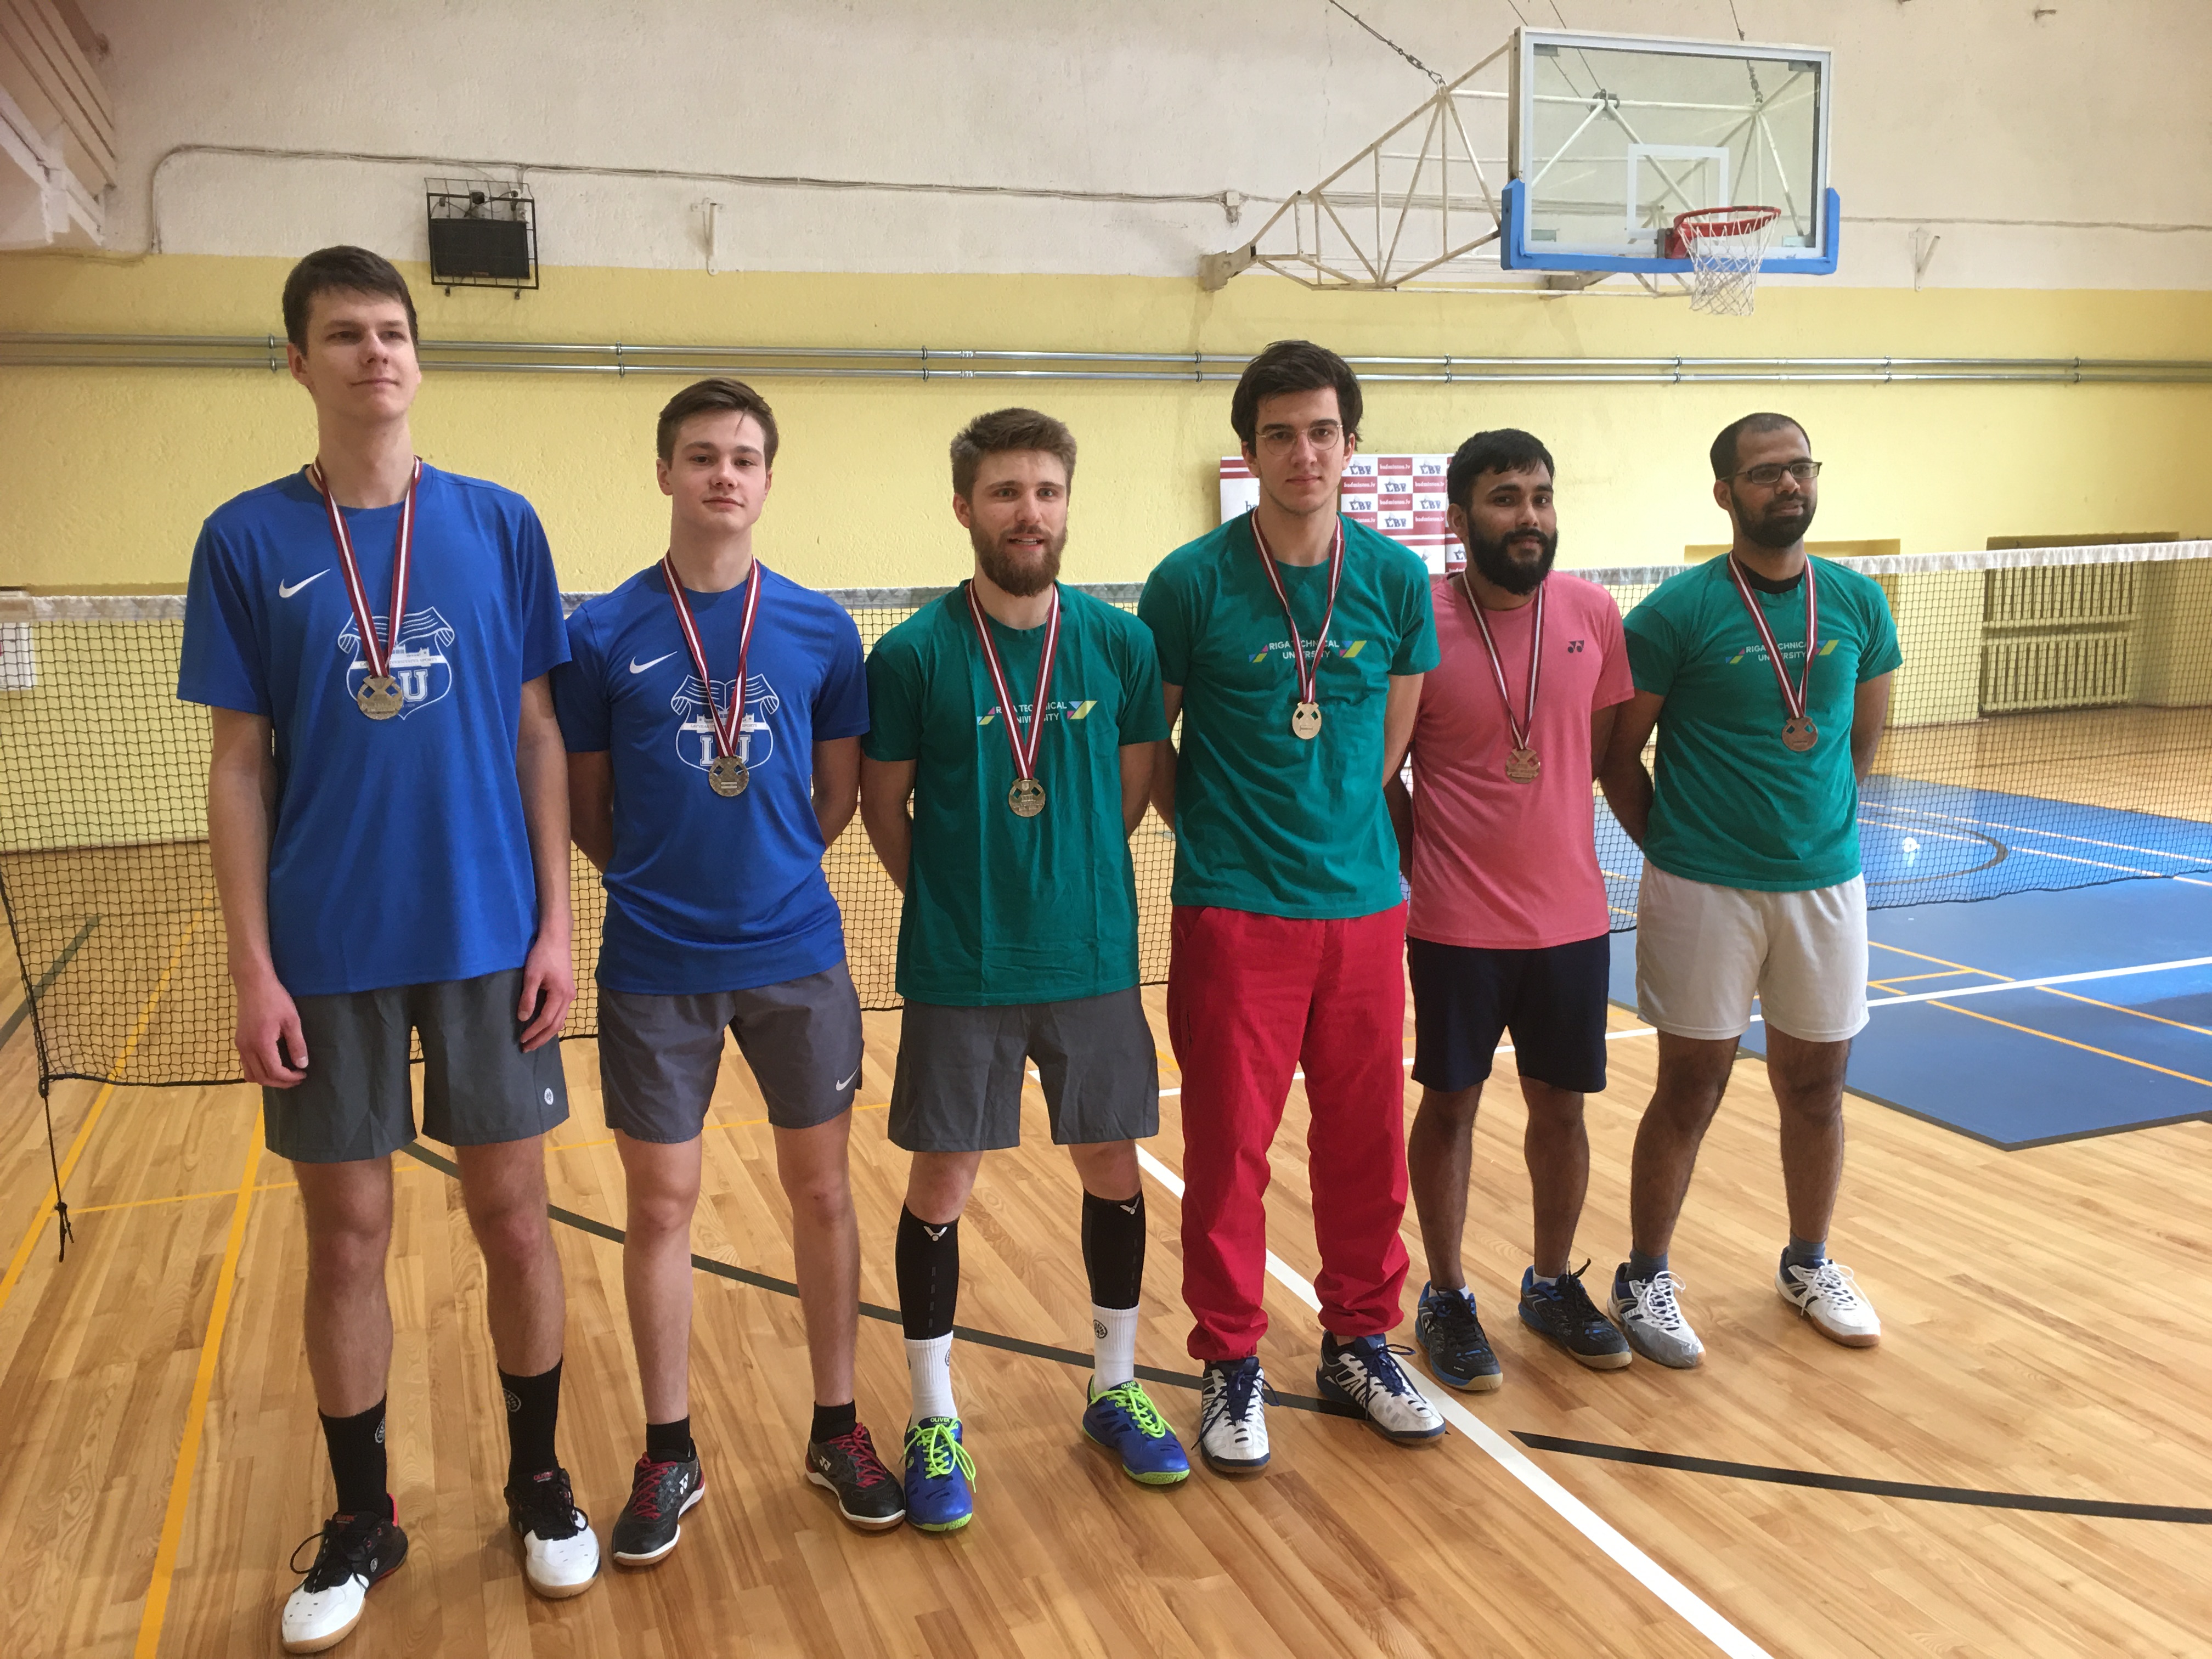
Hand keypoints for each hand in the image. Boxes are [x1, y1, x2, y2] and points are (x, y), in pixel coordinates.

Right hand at [234, 970, 307, 1087]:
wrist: (253, 984)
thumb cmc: (275, 999)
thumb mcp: (292, 1020)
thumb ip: (297, 1044)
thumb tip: (302, 1065)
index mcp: (261, 1043)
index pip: (274, 1072)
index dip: (289, 1078)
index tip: (303, 1074)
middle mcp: (246, 1048)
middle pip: (261, 1078)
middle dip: (280, 1082)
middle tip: (296, 1078)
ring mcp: (240, 1045)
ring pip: (250, 1075)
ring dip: (267, 1079)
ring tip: (285, 1075)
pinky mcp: (238, 1041)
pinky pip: (245, 1065)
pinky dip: (258, 1071)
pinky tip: (272, 1065)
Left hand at [516, 928, 575, 1051]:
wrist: (557, 939)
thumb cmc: (543, 955)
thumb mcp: (532, 976)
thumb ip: (528, 998)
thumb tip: (523, 1018)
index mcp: (560, 995)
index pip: (546, 1020)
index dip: (534, 1032)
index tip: (521, 1039)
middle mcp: (569, 997)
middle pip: (556, 1025)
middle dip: (541, 1038)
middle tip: (527, 1047)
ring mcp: (570, 994)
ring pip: (561, 1020)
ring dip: (547, 1033)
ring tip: (534, 1040)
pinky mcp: (568, 990)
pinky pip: (562, 1013)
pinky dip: (553, 1023)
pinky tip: (544, 1026)